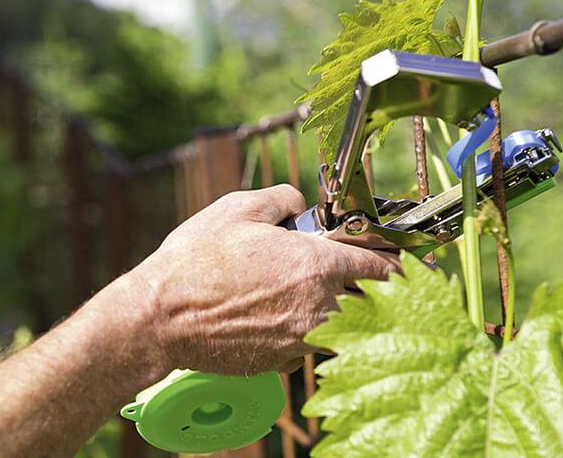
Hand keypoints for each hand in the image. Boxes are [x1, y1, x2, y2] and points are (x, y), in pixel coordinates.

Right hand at [131, 184, 401, 375]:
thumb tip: (299, 204)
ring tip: (323, 296)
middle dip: (375, 290)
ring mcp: (300, 341)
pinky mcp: (280, 362)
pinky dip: (310, 333)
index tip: (402, 262)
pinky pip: (311, 347)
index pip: (383, 268)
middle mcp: (318, 309)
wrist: (160, 317)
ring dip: (344, 313)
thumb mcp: (239, 208)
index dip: (398, 263)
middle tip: (365, 276)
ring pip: (345, 330)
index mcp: (316, 267)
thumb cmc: (196, 260)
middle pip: (373, 305)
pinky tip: (285, 317)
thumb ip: (283, 199)